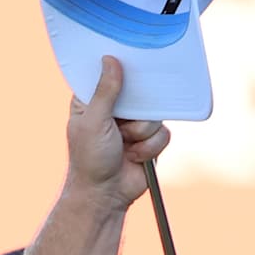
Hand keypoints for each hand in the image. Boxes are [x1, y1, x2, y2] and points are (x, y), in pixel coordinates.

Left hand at [65, 57, 168, 208]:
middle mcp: (116, 110)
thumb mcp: (94, 121)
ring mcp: (134, 124)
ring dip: (141, 133)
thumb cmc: (90, 159)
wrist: (105, 195)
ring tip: (126, 145)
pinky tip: (135, 157)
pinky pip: (164, 133)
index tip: (130, 68)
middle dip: (136, 110)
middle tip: (124, 122)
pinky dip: (150, 147)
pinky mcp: (150, 140)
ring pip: (155, 114)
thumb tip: (110, 59)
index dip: (121, 73)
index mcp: (93, 101)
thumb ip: (105, 91)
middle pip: (140, 92)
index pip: (110, 75)